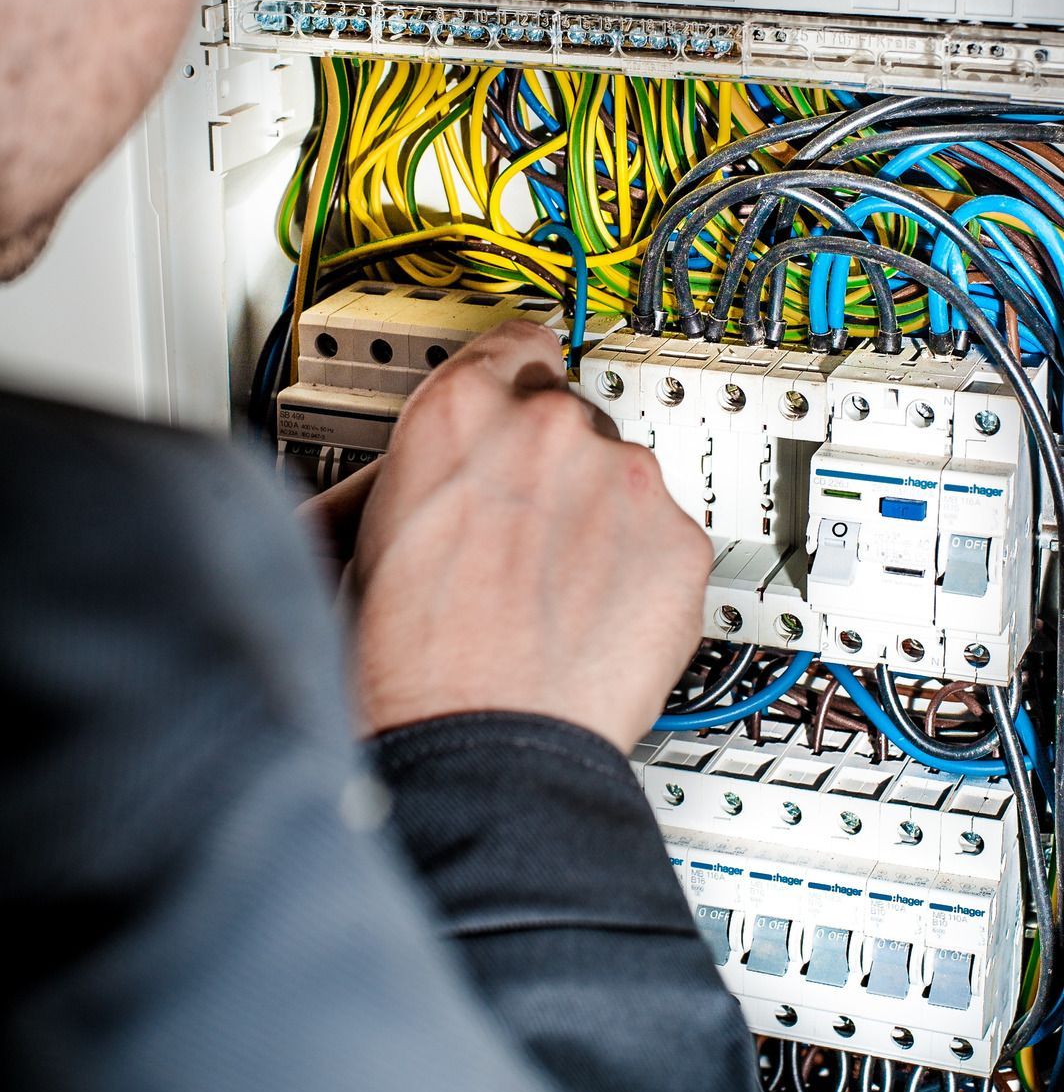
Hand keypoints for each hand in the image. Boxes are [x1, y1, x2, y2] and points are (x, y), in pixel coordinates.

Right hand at [344, 321, 711, 754]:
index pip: (514, 343)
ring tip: (554, 593)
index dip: (515, 377)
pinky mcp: (679, 543)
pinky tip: (594, 616)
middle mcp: (549, 429)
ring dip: (596, 519)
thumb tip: (411, 473)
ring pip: (620, 479)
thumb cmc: (407, 666)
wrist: (479, 748)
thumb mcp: (360, 540)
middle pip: (568, 417)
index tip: (524, 389)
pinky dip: (640, 569)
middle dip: (548, 468)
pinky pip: (664, 538)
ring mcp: (624, 483)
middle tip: (519, 536)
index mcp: (460, 413)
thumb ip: (409, 475)